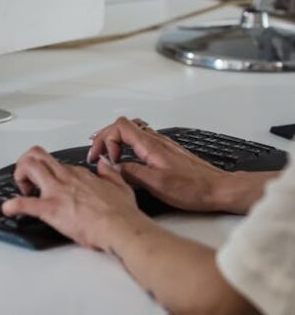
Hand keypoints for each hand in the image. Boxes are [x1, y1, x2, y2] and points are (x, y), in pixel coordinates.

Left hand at [2, 145, 143, 250]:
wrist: (120, 227)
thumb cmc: (122, 213)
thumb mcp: (120, 185)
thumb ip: (109, 173)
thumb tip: (104, 164)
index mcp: (79, 174)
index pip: (57, 165)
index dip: (50, 172)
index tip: (50, 183)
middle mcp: (65, 178)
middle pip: (37, 156)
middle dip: (26, 164)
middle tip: (28, 180)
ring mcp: (57, 192)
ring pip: (29, 167)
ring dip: (19, 175)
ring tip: (22, 188)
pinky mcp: (50, 209)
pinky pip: (25, 204)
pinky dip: (13, 206)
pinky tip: (8, 209)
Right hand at [87, 116, 237, 212]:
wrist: (218, 189)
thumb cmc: (194, 188)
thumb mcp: (157, 184)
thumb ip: (132, 173)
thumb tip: (114, 167)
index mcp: (151, 146)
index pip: (119, 127)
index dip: (106, 140)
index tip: (105, 158)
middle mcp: (156, 141)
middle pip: (122, 126)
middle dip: (105, 138)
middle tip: (97, 155)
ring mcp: (162, 145)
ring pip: (132, 131)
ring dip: (115, 140)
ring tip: (107, 154)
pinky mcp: (166, 152)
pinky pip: (141, 139)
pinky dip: (128, 145)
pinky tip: (128, 157)